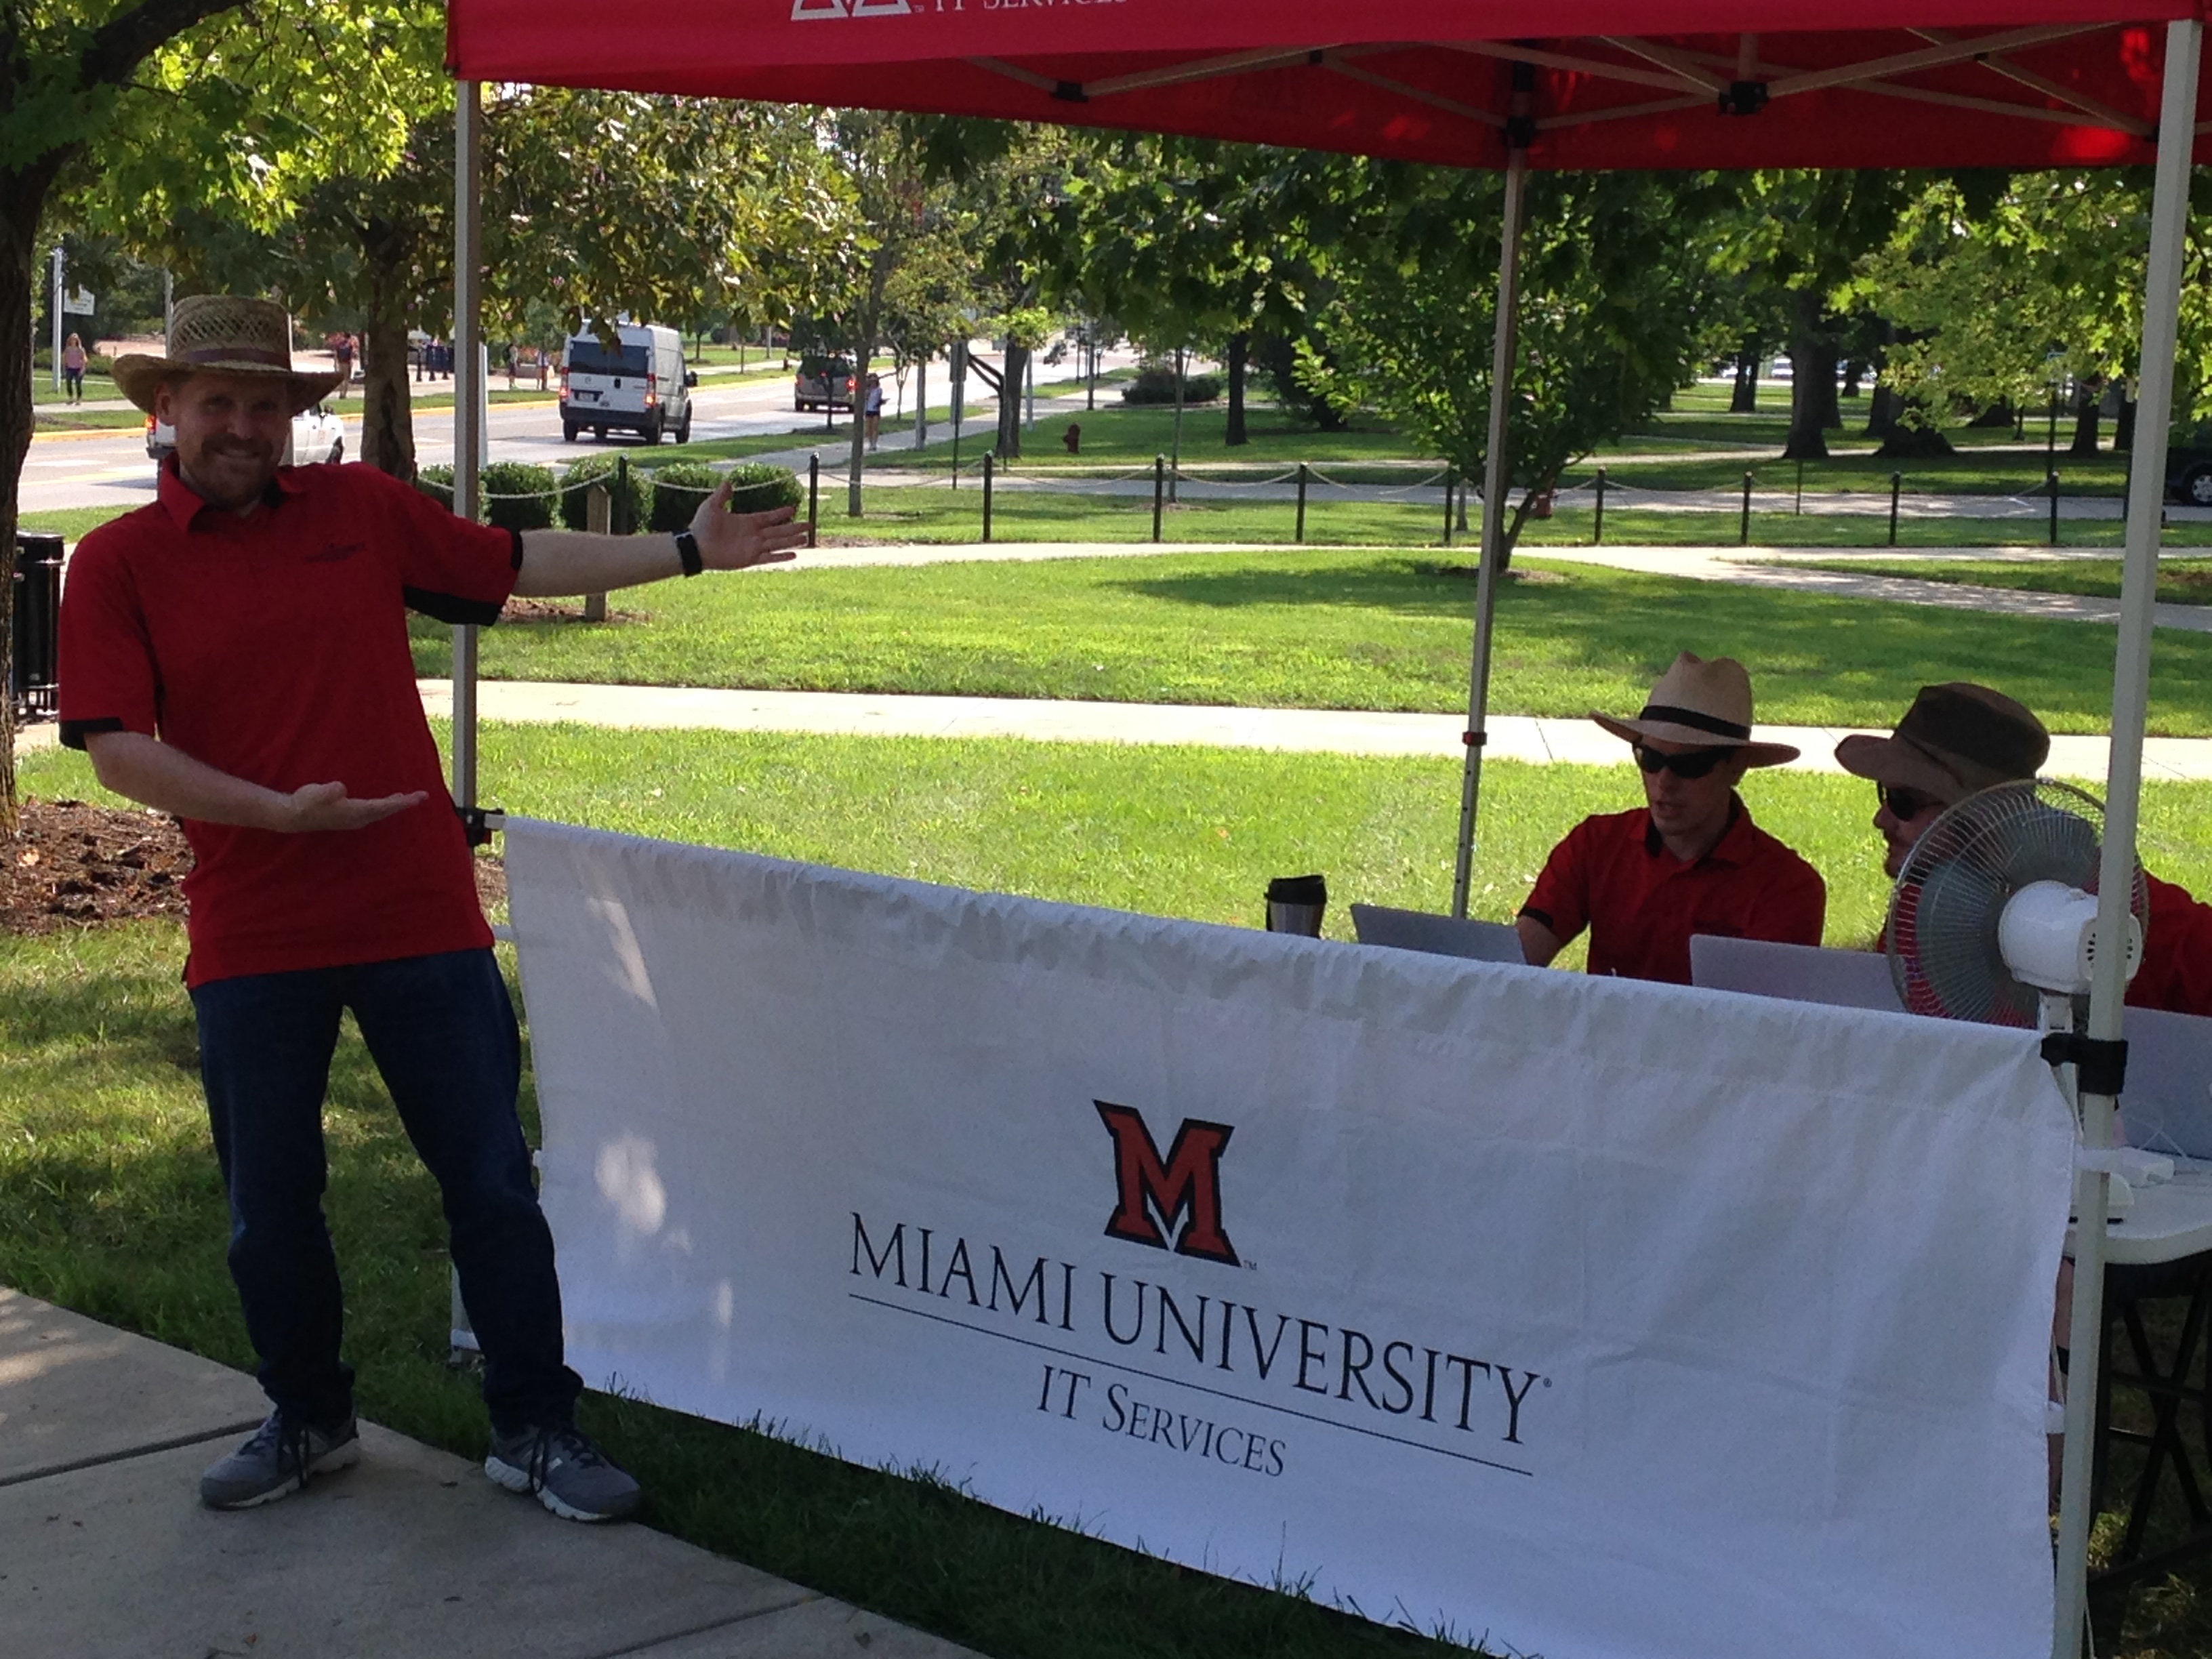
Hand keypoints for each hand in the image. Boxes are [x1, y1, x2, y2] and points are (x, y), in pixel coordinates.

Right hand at [274, 782, 428, 832]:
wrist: (293, 815)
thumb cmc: (306, 802)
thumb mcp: (315, 794)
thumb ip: (328, 792)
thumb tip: (340, 788)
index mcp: (354, 811)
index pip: (383, 807)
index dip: (402, 803)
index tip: (418, 798)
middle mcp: (358, 818)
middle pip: (386, 811)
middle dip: (404, 804)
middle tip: (423, 796)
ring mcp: (353, 819)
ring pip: (380, 812)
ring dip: (394, 805)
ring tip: (408, 798)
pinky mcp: (349, 817)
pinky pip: (373, 811)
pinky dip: (383, 806)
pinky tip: (386, 803)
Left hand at [691, 480, 808, 571]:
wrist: (695, 546)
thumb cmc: (701, 526)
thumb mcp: (712, 505)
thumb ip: (722, 495)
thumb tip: (728, 481)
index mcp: (747, 521)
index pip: (769, 517)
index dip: (781, 513)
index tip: (793, 509)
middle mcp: (753, 534)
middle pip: (779, 530)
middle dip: (794, 527)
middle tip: (809, 524)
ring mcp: (753, 547)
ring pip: (777, 543)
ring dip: (792, 541)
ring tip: (806, 539)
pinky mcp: (749, 559)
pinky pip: (769, 558)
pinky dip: (781, 556)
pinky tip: (794, 554)